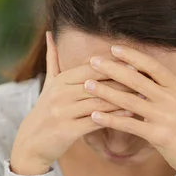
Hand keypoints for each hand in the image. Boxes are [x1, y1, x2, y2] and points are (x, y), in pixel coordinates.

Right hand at [10, 32, 132, 174]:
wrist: (31, 143)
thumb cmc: (45, 112)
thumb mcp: (48, 85)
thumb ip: (53, 60)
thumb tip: (50, 33)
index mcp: (59, 82)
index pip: (90, 69)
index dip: (112, 64)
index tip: (134, 61)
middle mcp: (60, 95)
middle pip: (96, 84)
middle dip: (122, 80)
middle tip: (145, 77)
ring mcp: (63, 112)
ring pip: (98, 102)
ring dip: (122, 99)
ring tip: (142, 95)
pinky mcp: (67, 131)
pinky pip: (95, 122)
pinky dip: (114, 117)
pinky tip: (129, 115)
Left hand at [86, 44, 175, 175]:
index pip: (152, 66)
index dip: (132, 56)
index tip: (113, 48)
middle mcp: (171, 99)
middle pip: (137, 79)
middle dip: (112, 69)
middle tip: (92, 61)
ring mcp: (164, 117)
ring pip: (130, 101)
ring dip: (106, 93)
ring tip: (86, 85)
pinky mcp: (158, 135)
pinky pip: (130, 125)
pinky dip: (111, 120)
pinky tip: (94, 117)